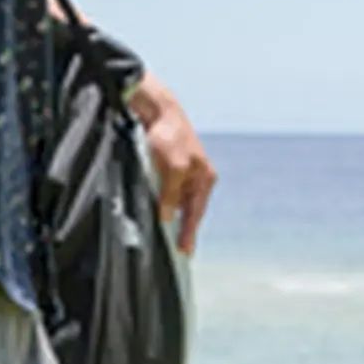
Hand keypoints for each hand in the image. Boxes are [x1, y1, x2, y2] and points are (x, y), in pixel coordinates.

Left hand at [130, 72, 214, 252]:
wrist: (158, 111)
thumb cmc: (169, 136)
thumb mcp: (173, 167)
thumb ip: (171, 193)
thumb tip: (168, 217)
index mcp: (205, 178)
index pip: (196, 213)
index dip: (189, 233)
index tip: (184, 252)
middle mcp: (198, 177)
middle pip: (190, 210)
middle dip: (184, 228)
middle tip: (178, 249)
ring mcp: (185, 173)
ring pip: (178, 202)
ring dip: (172, 217)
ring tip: (166, 236)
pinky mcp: (170, 168)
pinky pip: (168, 192)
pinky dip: (164, 203)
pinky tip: (158, 212)